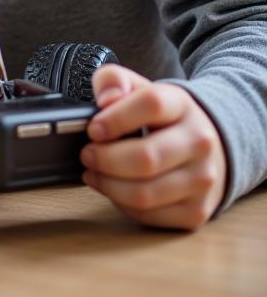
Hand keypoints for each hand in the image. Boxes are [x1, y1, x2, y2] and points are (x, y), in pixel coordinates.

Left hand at [81, 64, 226, 229]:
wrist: (210, 145)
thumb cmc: (162, 117)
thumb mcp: (138, 87)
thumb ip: (113, 80)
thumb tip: (106, 99)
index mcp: (181, 105)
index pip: (151, 104)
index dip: (116, 117)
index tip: (93, 129)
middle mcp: (199, 142)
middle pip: (146, 158)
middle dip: (105, 159)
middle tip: (86, 154)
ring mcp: (203, 180)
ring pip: (146, 193)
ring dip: (109, 185)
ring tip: (93, 172)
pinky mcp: (198, 210)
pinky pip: (151, 215)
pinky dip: (123, 205)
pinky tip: (113, 189)